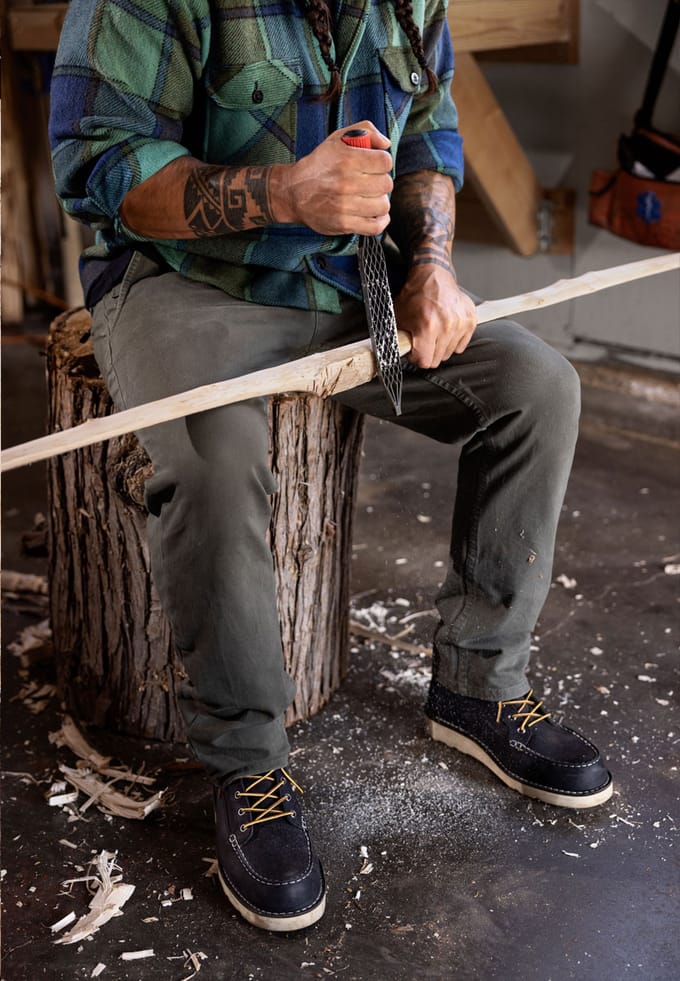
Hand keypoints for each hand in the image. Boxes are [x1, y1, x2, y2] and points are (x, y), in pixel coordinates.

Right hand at [271, 121, 392, 235]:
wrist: (292, 192)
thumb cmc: (319, 164)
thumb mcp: (338, 138)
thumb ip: (366, 131)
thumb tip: (386, 144)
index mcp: (347, 159)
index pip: (385, 162)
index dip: (383, 162)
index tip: (374, 166)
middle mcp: (347, 183)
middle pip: (386, 184)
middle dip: (380, 182)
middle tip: (370, 182)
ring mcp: (345, 206)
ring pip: (383, 206)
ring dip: (379, 201)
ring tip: (369, 198)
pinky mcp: (344, 224)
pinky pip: (375, 227)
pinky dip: (380, 221)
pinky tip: (375, 214)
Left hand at [395, 263, 476, 368]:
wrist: (433, 276)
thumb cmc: (416, 295)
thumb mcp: (399, 317)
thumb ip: (400, 339)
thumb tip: (398, 353)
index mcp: (427, 326)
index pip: (425, 361)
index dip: (416, 358)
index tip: (415, 351)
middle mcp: (446, 326)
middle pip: (437, 360)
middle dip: (428, 352)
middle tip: (423, 339)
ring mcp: (460, 324)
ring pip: (449, 353)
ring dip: (440, 346)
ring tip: (434, 331)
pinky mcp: (470, 321)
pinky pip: (461, 345)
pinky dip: (452, 341)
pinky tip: (445, 329)